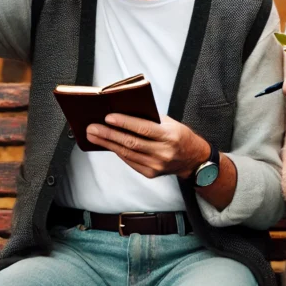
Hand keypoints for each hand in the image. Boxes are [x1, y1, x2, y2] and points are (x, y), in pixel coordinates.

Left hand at [86, 115, 208, 179]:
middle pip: (131, 143)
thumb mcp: (170, 123)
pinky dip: (118, 152)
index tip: (108, 117)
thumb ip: (150, 119)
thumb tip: (124, 113)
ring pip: (127, 153)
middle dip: (109, 135)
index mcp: (170, 136)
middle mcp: (163, 152)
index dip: (125, 123)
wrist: (193, 158)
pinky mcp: (151, 173)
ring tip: (94, 136)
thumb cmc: (179, 136)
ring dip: (108, 144)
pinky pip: (130, 161)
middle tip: (92, 128)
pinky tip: (108, 145)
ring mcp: (157, 165)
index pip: (144, 128)